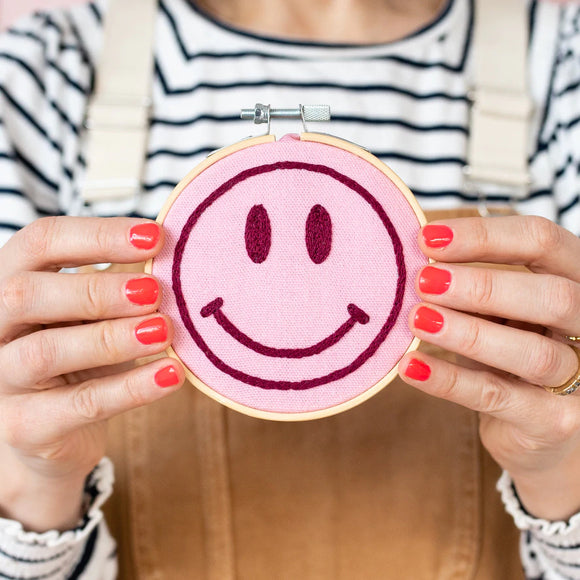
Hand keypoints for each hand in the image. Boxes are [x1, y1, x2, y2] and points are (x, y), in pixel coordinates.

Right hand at [0, 217, 183, 530]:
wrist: (49, 430)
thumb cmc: (78, 356)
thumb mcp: (91, 314)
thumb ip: (120, 286)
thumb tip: (178, 259)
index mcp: (11, 282)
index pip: (40, 242)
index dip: (98, 234)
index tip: (156, 237)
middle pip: (26, 294)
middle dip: (97, 289)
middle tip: (154, 291)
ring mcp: (1, 379)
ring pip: (45, 351)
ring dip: (112, 338)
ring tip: (163, 331)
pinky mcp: (26, 426)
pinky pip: (79, 404)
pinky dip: (131, 388)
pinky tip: (171, 374)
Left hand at [398, 216, 579, 519]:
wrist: (538, 430)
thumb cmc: (512, 352)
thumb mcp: (501, 311)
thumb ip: (474, 287)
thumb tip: (414, 260)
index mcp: (576, 281)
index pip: (543, 241)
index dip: (485, 236)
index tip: (426, 238)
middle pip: (554, 296)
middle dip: (483, 286)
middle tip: (423, 281)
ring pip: (533, 353)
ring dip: (468, 333)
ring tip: (417, 320)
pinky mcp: (555, 423)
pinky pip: (498, 397)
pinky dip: (449, 379)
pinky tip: (411, 365)